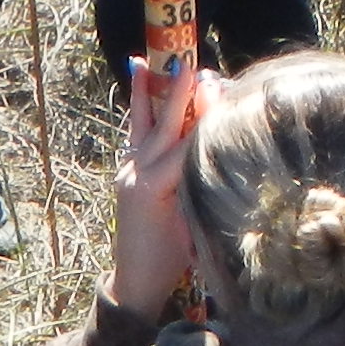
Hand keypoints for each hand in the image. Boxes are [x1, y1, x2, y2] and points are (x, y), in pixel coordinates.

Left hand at [108, 54, 202, 319]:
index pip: (186, 144)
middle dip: (174, 93)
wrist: (135, 283)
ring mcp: (129, 173)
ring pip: (140, 127)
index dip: (204, 117)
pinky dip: (141, 115)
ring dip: (144, 93)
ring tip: (140, 62)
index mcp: (155, 187)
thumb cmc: (171, 263)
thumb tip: (217, 152)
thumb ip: (200, 187)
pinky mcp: (127, 176)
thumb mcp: (193, 226)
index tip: (218, 87)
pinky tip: (141, 93)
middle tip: (185, 63)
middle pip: (161, 126)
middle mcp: (138, 174)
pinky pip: (136, 138)